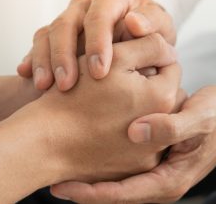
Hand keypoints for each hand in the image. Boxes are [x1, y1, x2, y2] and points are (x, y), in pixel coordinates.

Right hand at [16, 0, 175, 90]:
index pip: (99, 14)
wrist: (139, 44)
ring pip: (47, 34)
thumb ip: (152, 24)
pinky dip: (32, 61)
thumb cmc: (153, 35)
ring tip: (45, 87)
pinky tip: (30, 80)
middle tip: (67, 84)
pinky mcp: (54, 35)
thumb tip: (134, 23)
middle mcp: (85, 5)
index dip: (97, 41)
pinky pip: (37, 45)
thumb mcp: (161, 29)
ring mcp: (67, 19)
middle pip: (66, 23)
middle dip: (64, 55)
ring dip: (45, 61)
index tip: (100, 71)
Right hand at [16, 34, 182, 184]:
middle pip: (164, 94)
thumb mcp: (115, 57)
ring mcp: (149, 154)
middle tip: (120, 80)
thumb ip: (149, 45)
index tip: (129, 59)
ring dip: (139, 108)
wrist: (45, 143)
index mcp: (164, 98)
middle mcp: (164, 131)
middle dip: (148, 83)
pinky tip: (105, 126)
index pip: (170, 65)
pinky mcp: (133, 170)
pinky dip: (127, 133)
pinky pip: (139, 145)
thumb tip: (168, 48)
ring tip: (111, 102)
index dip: (150, 56)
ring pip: (153, 119)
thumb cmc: (76, 96)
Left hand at [49, 85, 215, 202]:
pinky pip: (123, 165)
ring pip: (116, 180)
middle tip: (49, 178)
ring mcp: (156, 170)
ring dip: (89, 175)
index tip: (61, 186)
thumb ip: (171, 125)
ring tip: (57, 166)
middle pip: (114, 193)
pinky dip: (102, 160)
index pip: (123, 195)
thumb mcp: (198, 118)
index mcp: (170, 180)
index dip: (91, 192)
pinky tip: (82, 145)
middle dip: (83, 188)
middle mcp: (160, 181)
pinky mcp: (153, 158)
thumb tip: (136, 132)